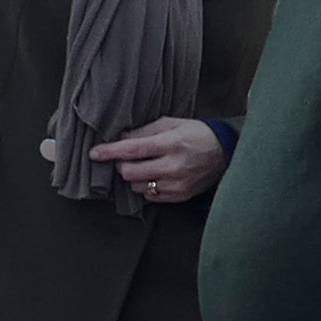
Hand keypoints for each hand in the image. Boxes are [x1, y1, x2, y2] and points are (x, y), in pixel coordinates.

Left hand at [87, 117, 225, 205]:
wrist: (225, 153)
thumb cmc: (196, 134)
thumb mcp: (171, 123)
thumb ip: (144, 132)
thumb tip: (120, 138)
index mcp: (170, 143)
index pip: (132, 149)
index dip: (110, 152)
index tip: (95, 153)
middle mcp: (173, 166)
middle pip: (130, 173)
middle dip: (122, 165)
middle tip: (127, 158)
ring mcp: (176, 184)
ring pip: (138, 187)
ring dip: (134, 177)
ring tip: (145, 166)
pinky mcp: (180, 197)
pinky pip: (151, 197)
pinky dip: (148, 187)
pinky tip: (156, 176)